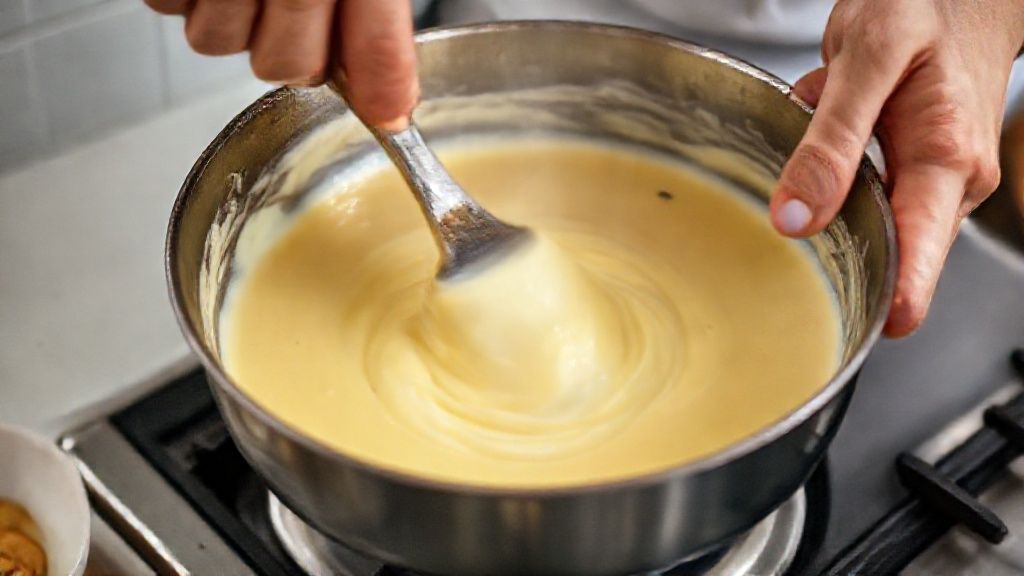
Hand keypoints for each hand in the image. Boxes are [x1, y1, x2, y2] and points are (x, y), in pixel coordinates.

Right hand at [144, 0, 417, 129]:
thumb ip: (376, 16)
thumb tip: (391, 102)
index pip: (376, 42)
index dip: (384, 88)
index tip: (390, 119)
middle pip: (288, 63)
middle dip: (298, 53)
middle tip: (304, 14)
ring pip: (219, 44)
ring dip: (236, 22)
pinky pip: (173, 9)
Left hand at [769, 0, 1023, 336]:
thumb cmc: (928, 5)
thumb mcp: (869, 58)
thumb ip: (832, 140)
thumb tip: (798, 218)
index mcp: (945, 160)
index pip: (920, 258)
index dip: (892, 302)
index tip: (861, 330)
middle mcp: (950, 180)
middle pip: (890, 248)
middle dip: (838, 227)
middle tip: (805, 187)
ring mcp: (935, 175)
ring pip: (867, 213)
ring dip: (829, 180)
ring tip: (828, 109)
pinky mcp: (916, 164)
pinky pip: (861, 184)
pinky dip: (833, 158)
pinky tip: (829, 112)